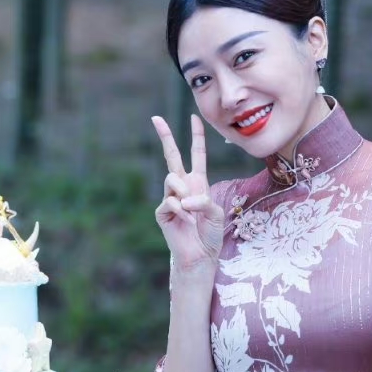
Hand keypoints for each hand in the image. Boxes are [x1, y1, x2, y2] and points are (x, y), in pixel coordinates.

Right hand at [151, 114, 224, 271]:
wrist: (201, 255)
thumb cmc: (211, 233)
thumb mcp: (215, 212)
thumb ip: (203, 200)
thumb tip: (183, 198)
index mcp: (198, 182)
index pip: (196, 154)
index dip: (196, 135)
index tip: (194, 117)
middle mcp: (183, 186)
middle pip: (172, 156)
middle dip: (165, 136)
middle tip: (155, 118)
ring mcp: (170, 197)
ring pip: (171, 178)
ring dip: (184, 191)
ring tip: (191, 209)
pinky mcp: (162, 211)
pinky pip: (170, 201)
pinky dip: (181, 211)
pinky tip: (186, 221)